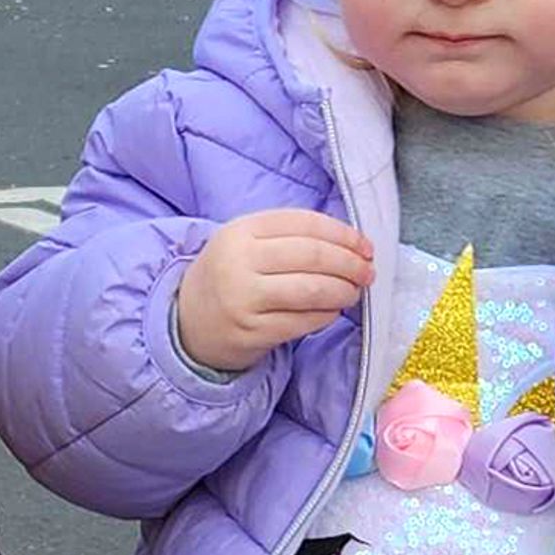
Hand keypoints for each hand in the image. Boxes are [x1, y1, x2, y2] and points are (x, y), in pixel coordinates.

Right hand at [176, 209, 373, 374]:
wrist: (188, 322)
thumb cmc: (230, 277)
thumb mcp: (246, 244)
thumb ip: (290, 238)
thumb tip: (352, 246)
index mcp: (240, 231)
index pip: (304, 224)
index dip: (343, 234)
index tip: (365, 246)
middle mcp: (239, 261)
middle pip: (313, 255)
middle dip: (350, 263)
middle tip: (367, 271)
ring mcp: (243, 298)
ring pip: (312, 289)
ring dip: (343, 290)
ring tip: (353, 292)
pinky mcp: (252, 331)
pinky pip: (304, 320)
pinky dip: (327, 314)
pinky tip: (332, 310)